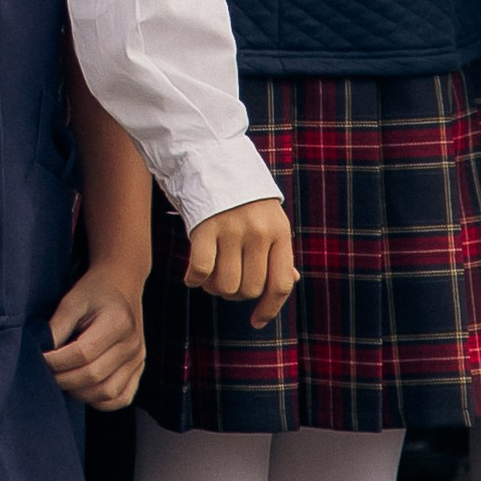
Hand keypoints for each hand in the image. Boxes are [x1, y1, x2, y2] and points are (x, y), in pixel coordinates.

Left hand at [44, 263, 145, 408]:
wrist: (121, 285)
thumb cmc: (93, 291)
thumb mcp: (72, 300)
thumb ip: (57, 326)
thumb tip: (40, 354)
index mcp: (118, 323)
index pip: (83, 354)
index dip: (56, 361)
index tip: (38, 358)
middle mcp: (133, 345)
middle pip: (94, 376)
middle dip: (63, 379)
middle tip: (45, 373)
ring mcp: (139, 359)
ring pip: (108, 392)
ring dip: (79, 392)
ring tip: (61, 380)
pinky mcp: (139, 369)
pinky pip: (122, 398)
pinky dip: (100, 401)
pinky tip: (82, 390)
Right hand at [184, 197, 296, 330]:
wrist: (213, 159)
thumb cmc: (243, 196)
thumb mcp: (270, 219)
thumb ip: (278, 251)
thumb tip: (288, 282)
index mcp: (280, 232)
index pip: (280, 284)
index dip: (269, 309)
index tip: (256, 321)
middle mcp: (259, 232)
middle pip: (250, 289)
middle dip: (236, 294)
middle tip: (227, 282)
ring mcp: (231, 229)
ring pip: (225, 284)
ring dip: (214, 289)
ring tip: (210, 278)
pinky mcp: (204, 227)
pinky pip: (201, 270)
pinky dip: (194, 280)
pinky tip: (192, 276)